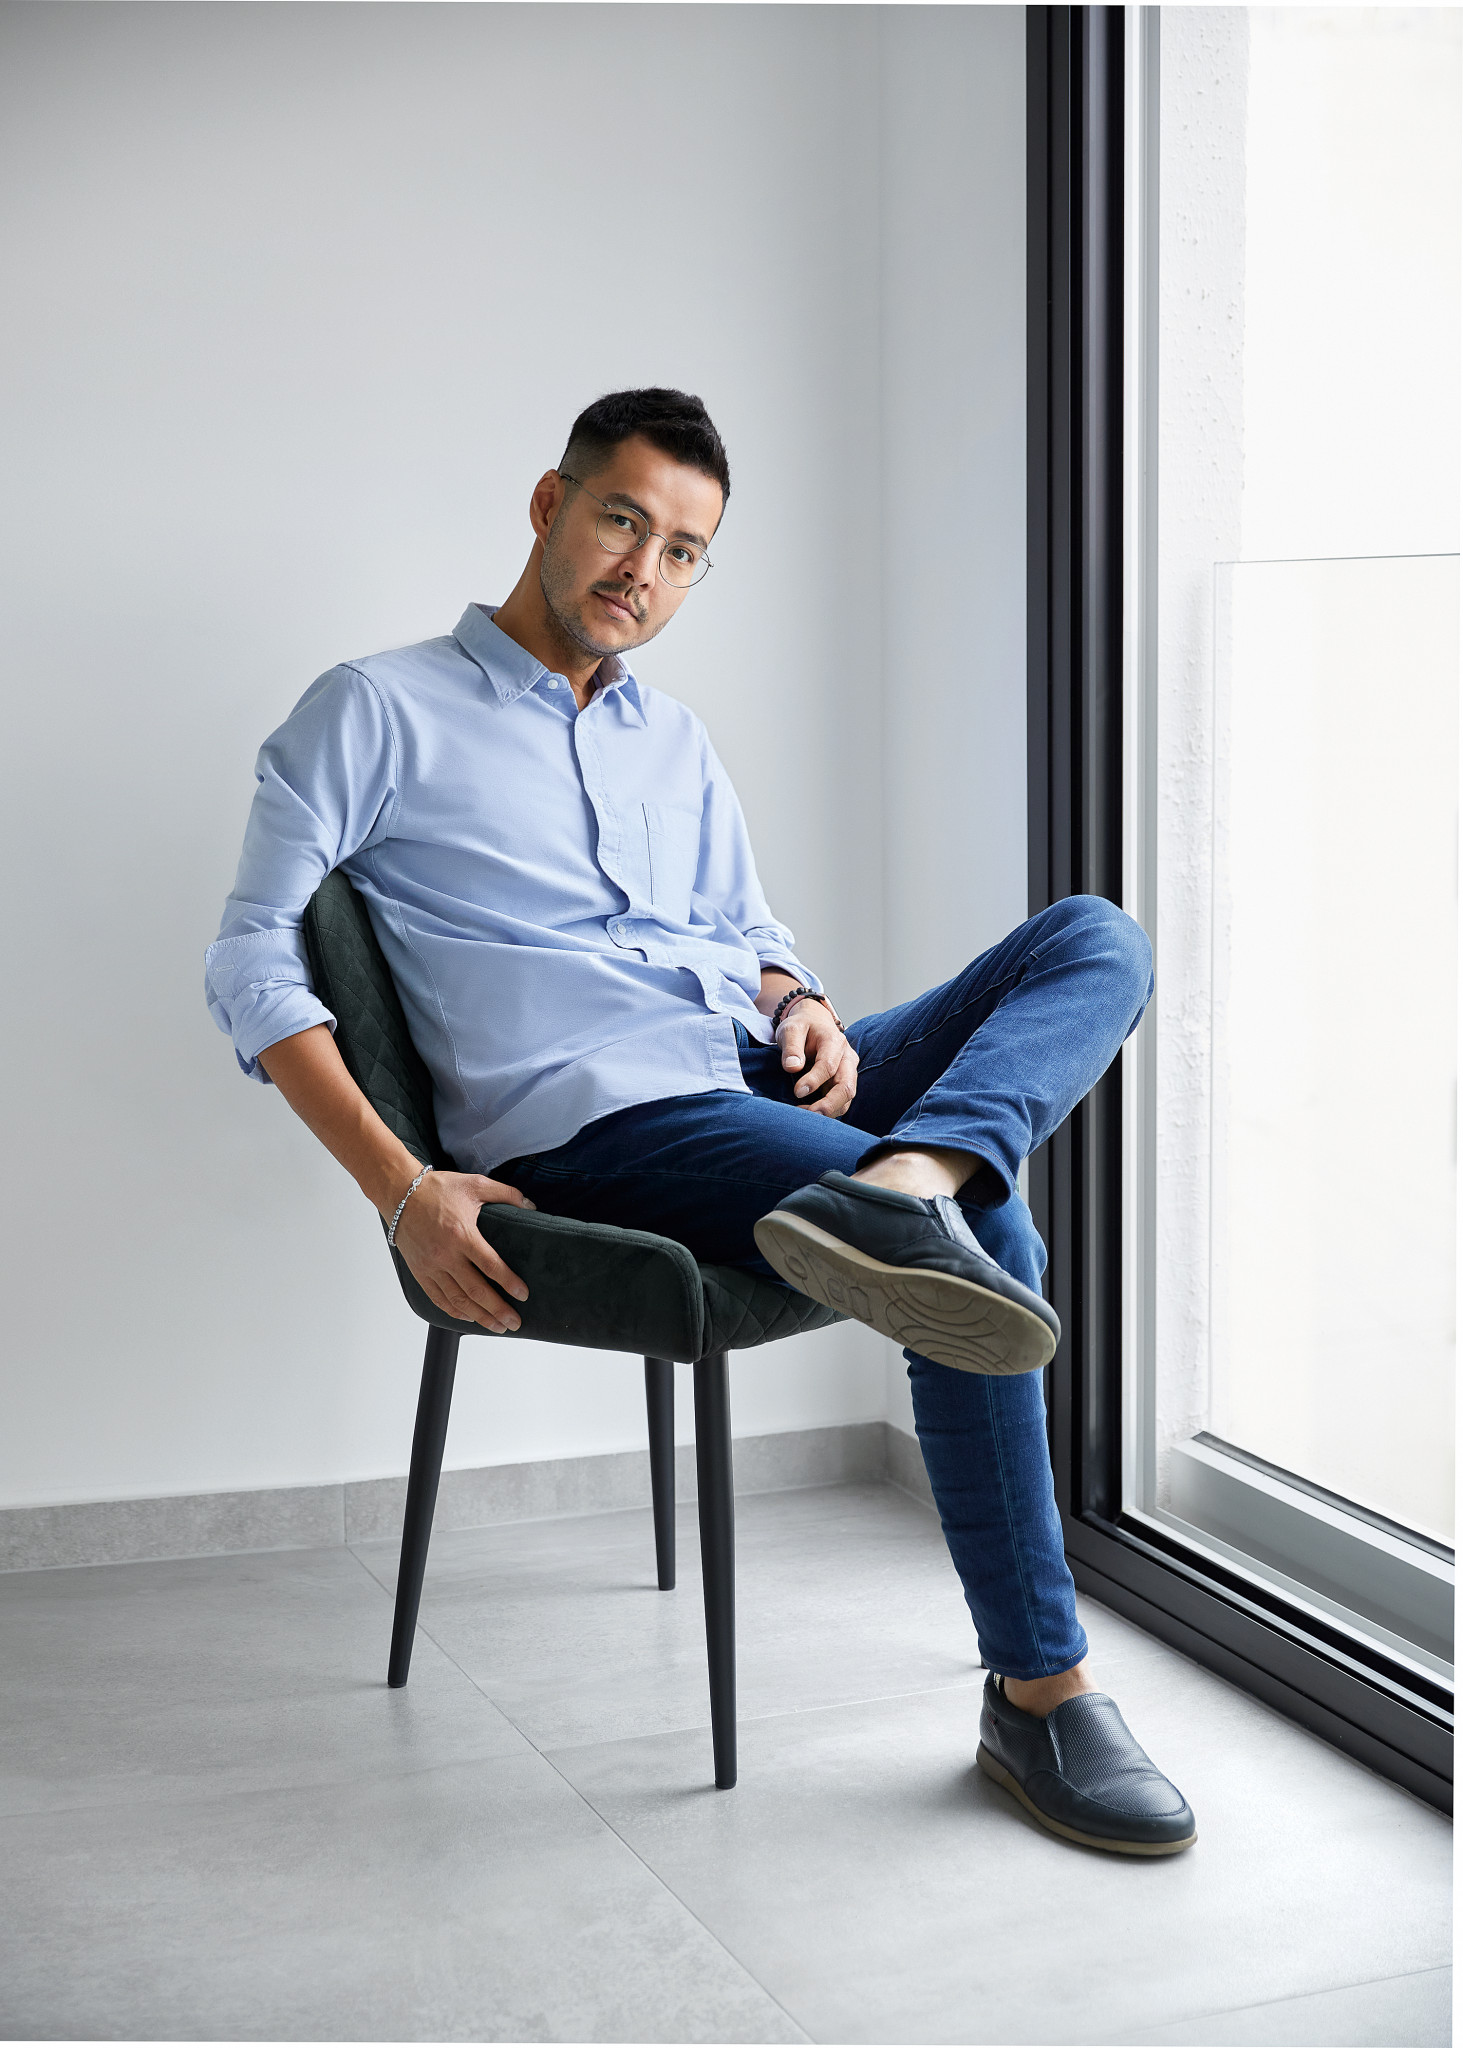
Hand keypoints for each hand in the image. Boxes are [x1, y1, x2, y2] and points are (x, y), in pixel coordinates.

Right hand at [390, 1169, 535, 1332]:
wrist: (400, 1193)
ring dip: (480, 1316)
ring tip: (498, 1326)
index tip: (523, 1295)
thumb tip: (532, 1206)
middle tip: (515, 1322)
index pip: (490, 1265)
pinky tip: (469, 1317)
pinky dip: (454, 1311)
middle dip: (498, 1309)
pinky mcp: (420, 1271)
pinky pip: (438, 1298)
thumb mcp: (476, 1184)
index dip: (509, 1282)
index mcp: (462, 1234)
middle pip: (476, 1290)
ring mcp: (431, 1266)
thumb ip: (507, 1194)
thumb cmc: (438, 1188)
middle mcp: (445, 1255)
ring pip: (458, 1300)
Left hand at [777, 999, 857, 1117]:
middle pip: (847, 1087)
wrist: (814, 1024)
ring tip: (806, 1117)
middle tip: (809, 1116)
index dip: (814, 1081)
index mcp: (835, 1042)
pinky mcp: (843, 1083)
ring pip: (847, 1099)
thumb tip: (792, 1067)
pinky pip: (841, 1102)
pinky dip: (828, 1111)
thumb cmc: (802, 1027)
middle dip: (829, 1105)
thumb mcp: (791, 1029)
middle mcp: (847, 1058)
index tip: (797, 1091)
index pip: (829, 1066)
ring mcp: (848, 1072)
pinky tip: (809, 1113)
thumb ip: (791, 1047)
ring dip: (828, 1111)